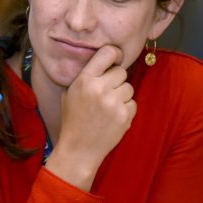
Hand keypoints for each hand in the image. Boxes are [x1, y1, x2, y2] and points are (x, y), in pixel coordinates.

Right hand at [48, 45, 134, 190]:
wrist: (78, 149)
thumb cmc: (73, 120)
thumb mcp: (69, 93)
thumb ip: (85, 75)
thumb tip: (103, 60)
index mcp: (85, 79)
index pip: (107, 53)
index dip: (114, 54)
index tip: (115, 59)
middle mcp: (100, 88)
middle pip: (121, 71)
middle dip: (116, 80)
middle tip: (106, 93)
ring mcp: (114, 103)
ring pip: (129, 87)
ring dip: (122, 95)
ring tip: (108, 107)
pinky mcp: (125, 116)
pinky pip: (133, 103)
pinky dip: (126, 109)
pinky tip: (113, 118)